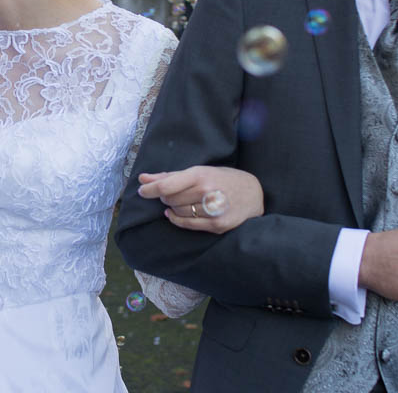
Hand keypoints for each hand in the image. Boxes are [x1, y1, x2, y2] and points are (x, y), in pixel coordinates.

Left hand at [137, 166, 264, 233]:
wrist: (254, 194)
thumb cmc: (223, 179)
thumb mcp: (200, 171)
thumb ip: (170, 176)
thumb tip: (142, 178)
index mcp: (201, 175)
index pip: (167, 185)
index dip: (150, 189)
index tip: (142, 190)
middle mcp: (207, 192)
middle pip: (170, 199)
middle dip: (165, 196)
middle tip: (169, 193)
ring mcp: (212, 211)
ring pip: (177, 212)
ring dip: (172, 207)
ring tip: (179, 201)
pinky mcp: (216, 226)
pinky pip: (186, 225)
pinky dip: (176, 219)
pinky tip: (174, 214)